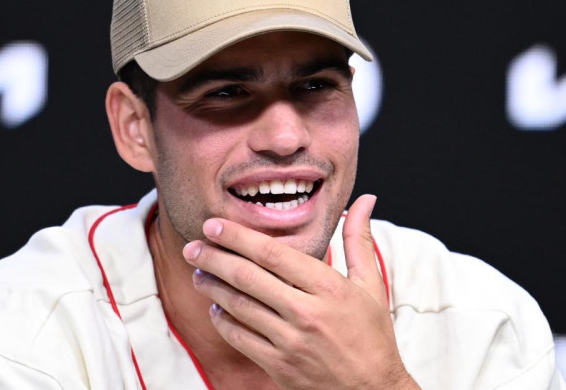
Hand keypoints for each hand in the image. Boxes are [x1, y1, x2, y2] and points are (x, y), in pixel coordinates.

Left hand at [182, 195, 419, 389]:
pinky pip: (240, 338)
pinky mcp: (280, 366)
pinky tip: (216, 308)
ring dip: (212, 287)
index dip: (238, 237)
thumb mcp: (371, 284)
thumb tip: (364, 199)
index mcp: (329, 287)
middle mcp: (307, 313)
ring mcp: (291, 341)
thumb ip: (359, 239)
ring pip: (239, 306)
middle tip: (192, 246)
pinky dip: (223, 320)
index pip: (273, 254)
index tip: (214, 226)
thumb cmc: (373, 336)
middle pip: (248, 277)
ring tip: (198, 273)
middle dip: (214, 258)